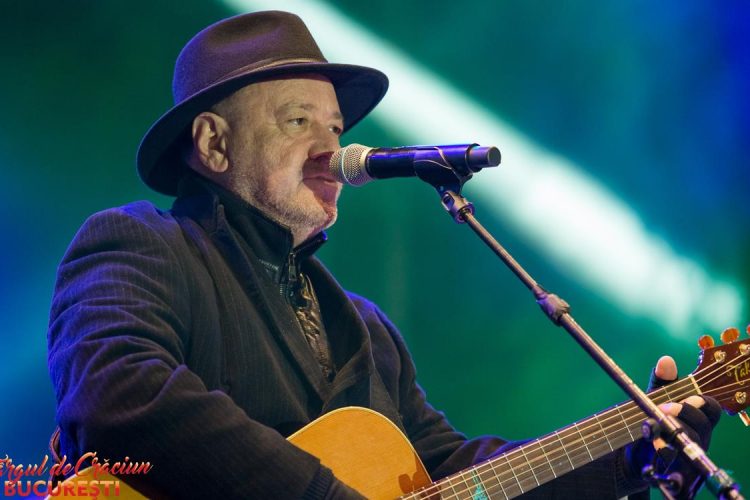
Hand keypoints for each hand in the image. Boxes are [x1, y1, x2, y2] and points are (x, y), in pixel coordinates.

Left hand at [625, 356, 721, 498]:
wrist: (634, 454)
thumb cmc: (652, 421)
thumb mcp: (654, 398)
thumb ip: (661, 383)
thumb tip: (666, 361)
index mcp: (698, 418)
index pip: (712, 408)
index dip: (700, 402)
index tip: (681, 398)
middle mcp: (699, 437)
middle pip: (702, 426)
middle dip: (684, 415)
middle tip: (663, 409)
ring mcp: (691, 456)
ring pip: (692, 446)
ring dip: (673, 434)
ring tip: (652, 428)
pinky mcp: (679, 474)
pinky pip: (679, 471)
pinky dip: (666, 459)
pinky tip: (653, 450)